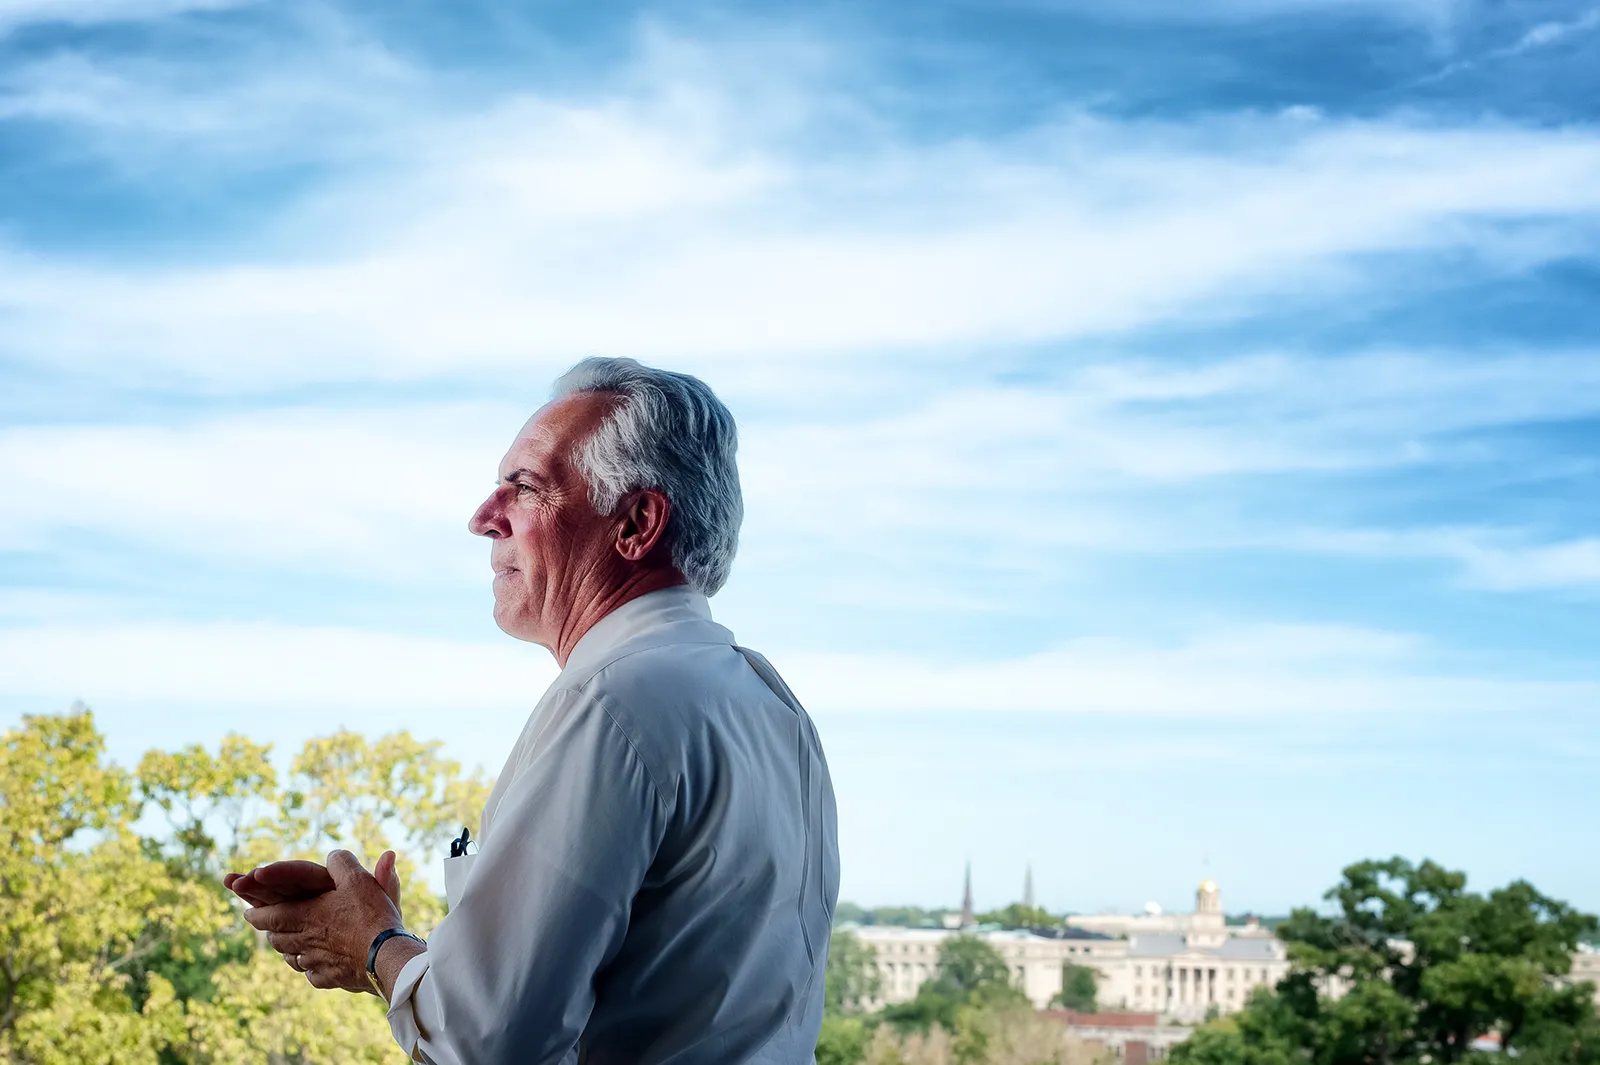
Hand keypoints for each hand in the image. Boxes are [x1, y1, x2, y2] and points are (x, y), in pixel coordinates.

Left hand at [240, 849, 406, 992]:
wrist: (386, 956)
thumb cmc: (371, 915)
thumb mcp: (359, 879)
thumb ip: (342, 863)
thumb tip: (333, 855)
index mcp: (307, 916)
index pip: (271, 915)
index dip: (256, 912)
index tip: (247, 912)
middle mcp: (305, 941)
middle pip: (277, 937)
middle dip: (268, 929)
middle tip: (262, 925)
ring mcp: (315, 962)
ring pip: (291, 957)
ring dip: (285, 949)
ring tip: (284, 944)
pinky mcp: (329, 978)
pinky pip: (311, 974)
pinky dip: (308, 968)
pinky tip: (312, 966)